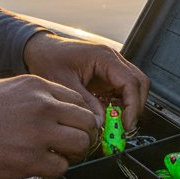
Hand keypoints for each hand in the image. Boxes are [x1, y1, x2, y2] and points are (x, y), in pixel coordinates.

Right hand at [0, 75, 98, 178]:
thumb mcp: (6, 90)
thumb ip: (35, 96)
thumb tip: (57, 110)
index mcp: (37, 86)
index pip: (78, 100)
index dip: (78, 117)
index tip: (73, 127)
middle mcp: (43, 106)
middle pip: (87, 121)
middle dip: (83, 135)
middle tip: (72, 145)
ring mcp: (39, 133)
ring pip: (81, 144)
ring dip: (73, 154)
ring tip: (58, 156)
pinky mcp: (31, 160)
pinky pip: (61, 168)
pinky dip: (55, 170)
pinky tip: (41, 167)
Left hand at [22, 31, 150, 129]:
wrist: (40, 50)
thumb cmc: (49, 59)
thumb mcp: (64, 84)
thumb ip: (84, 103)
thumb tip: (101, 123)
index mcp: (104, 57)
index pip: (131, 82)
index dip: (132, 106)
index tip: (125, 125)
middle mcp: (113, 60)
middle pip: (140, 84)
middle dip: (135, 107)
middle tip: (123, 127)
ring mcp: (112, 68)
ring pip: (135, 88)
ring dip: (129, 107)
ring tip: (114, 123)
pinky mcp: (108, 76)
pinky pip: (122, 92)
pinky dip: (120, 106)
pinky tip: (107, 115)